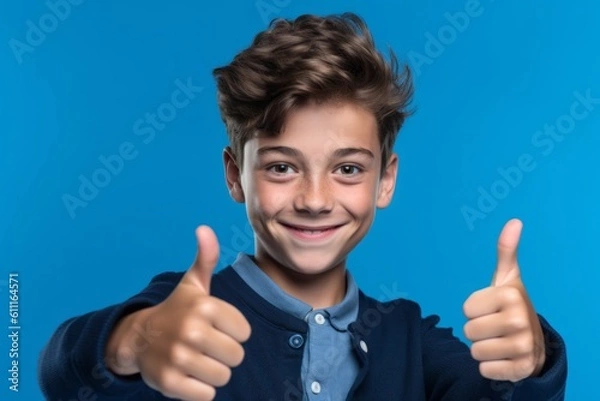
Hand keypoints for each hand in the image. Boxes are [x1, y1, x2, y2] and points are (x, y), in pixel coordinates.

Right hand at [106, 225, 251, 400]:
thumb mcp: (193, 284)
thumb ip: (205, 258)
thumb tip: (204, 229)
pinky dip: (200, 390)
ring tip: (197, 359)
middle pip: (236, 356)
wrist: (139, 337)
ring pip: (223, 376)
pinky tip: (187, 375)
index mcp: (205, 306)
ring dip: (213, 372)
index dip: (233, 332)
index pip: (245, 333)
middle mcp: (192, 330)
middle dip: (225, 354)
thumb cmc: (177, 310)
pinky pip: (206, 395)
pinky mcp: (169, 382)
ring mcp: (179, 357)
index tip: (215, 327)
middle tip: (206, 345)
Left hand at [463, 218, 545, 381]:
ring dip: (482, 349)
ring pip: (474, 351)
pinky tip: (504, 359)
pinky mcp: (520, 369)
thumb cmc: (511, 306)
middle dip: (477, 330)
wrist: (534, 343)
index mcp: (511, 295)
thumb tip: (514, 221)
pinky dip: (490, 367)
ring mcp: (522, 346)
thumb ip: (506, 251)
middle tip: (495, 327)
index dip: (474, 309)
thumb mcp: (507, 278)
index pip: (466, 308)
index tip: (491, 308)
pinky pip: (484, 370)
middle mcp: (519, 320)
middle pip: (468, 330)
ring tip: (498, 342)